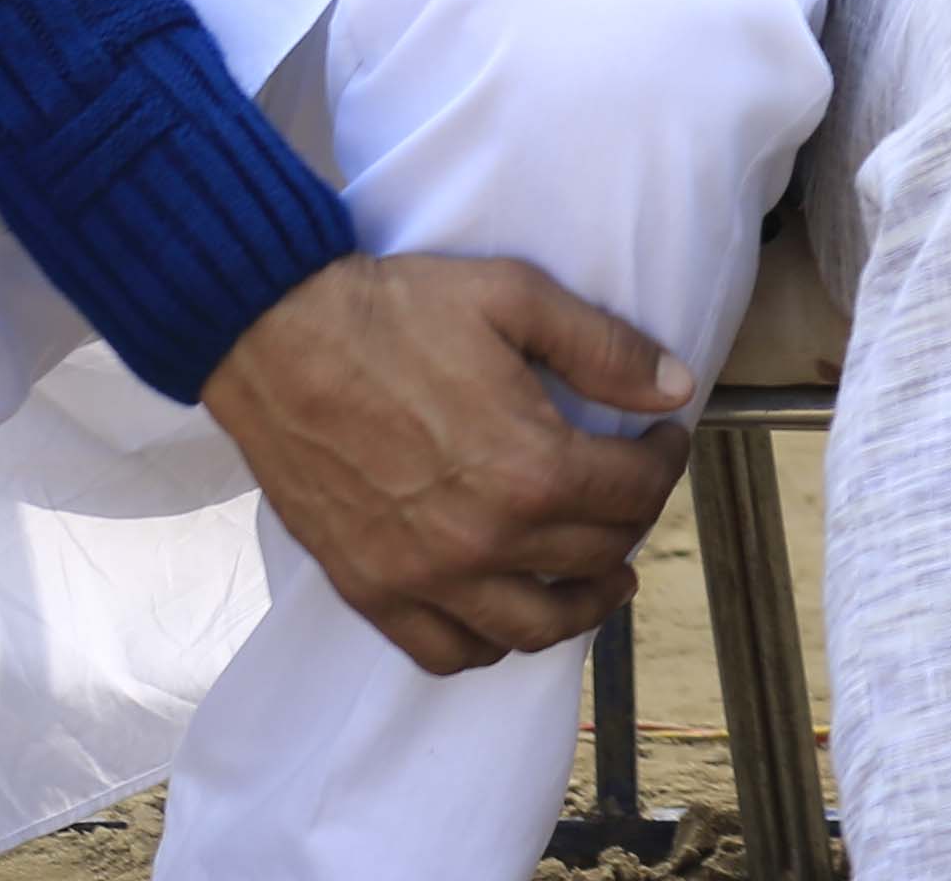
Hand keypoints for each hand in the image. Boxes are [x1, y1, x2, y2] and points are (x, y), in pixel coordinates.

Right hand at [201, 252, 694, 674]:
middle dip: (632, 520)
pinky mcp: (371, 590)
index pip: (636, 491)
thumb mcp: (516, 298)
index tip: (662, 438)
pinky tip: (508, 610)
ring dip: (581, 606)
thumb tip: (675, 387)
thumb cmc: (394, 312)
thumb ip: (606, 348)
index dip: (664, 461)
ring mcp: (424, 576)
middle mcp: (484, 539)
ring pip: (533, 627)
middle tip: (631, 490)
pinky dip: (489, 644)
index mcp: (532, 468)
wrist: (275, 338)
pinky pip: (446, 652)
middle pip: (596, 557)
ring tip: (600, 578)